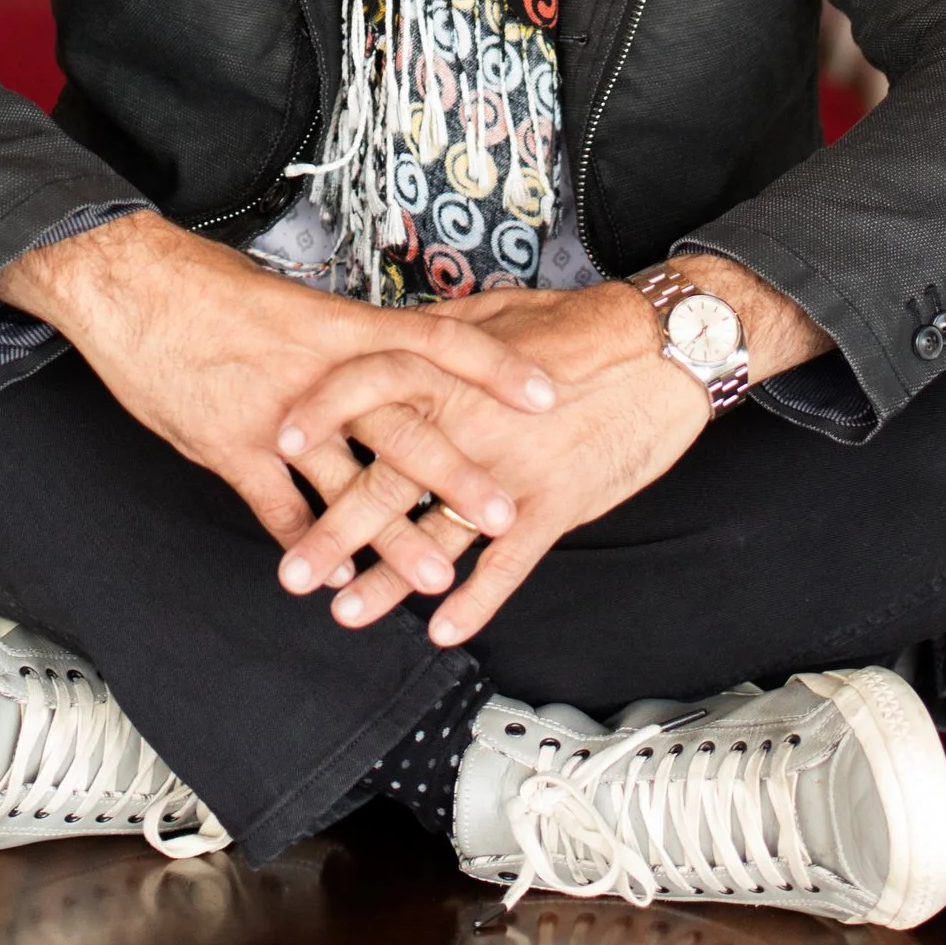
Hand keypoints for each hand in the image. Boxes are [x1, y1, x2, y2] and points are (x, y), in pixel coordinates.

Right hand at [0, 214, 560, 600]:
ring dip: (391, 535)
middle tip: (505, 514)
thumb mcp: (290, 302)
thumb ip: (342, 338)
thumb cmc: (210, 287)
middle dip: (456, 475)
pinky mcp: (229, 449)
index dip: (496, 365)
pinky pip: (278, 509)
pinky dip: (307, 547)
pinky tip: (331, 582)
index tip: (546, 390)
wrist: (129, 284)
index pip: (438, 340)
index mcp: (341, 326)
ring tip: (433, 576)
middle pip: (403, 427)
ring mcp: (275, 417)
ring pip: (346, 484)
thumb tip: (391, 354)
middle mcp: (320, 373)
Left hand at [274, 260, 827, 644]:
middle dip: (334, 530)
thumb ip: (441, 333)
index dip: (322, 416)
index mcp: (451, 367)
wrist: (664, 348)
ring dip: (391, 578)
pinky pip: (506, 563)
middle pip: (386, 478)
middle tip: (292, 571)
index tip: (281, 447)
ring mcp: (510, 468)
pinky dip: (475, 600)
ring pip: (437, 531)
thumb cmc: (583, 328)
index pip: (367, 386)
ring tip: (348, 613)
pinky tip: (443, 630)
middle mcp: (470, 420)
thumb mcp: (501, 314)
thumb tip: (393, 336)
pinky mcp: (554, 503)